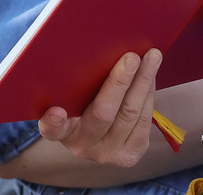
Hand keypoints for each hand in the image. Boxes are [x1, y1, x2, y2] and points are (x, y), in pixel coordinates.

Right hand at [38, 49, 160, 168]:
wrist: (100, 136)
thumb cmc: (81, 103)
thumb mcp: (69, 97)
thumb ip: (72, 83)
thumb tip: (91, 46)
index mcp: (59, 131)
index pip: (51, 129)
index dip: (53, 121)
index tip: (57, 110)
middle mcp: (81, 146)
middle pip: (102, 114)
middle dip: (119, 82)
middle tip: (131, 57)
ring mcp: (107, 154)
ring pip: (130, 114)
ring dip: (143, 82)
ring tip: (151, 57)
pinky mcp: (130, 155)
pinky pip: (144, 121)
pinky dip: (148, 93)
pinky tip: (151, 75)